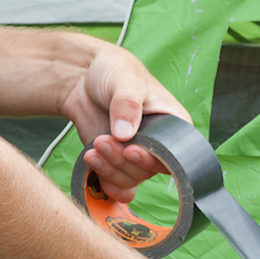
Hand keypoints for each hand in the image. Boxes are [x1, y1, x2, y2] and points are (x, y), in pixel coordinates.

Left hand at [60, 43, 190, 202]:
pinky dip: (105, 182)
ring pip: (131, 179)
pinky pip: (119, 187)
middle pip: (149, 171)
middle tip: (102, 139)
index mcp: (175, 124)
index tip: (131, 149)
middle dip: (122, 160)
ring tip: (94, 144)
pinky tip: (92, 163)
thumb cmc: (114, 71)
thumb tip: (125, 134)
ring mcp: (138, 156)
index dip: (153, 158)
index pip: (175, 154)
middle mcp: (160, 145)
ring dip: (109, 167)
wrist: (84, 78)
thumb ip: (127, 103)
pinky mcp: (117, 163)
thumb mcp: (124, 79)